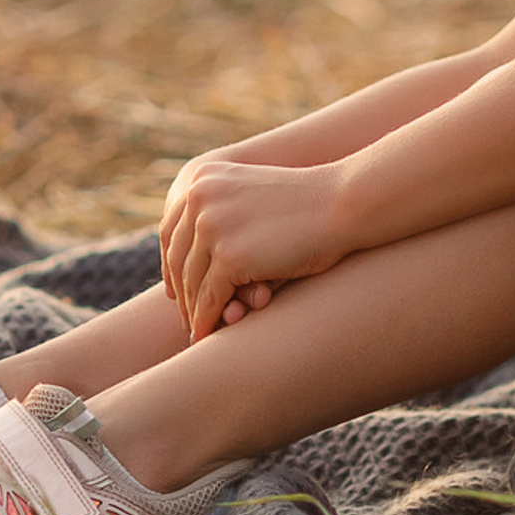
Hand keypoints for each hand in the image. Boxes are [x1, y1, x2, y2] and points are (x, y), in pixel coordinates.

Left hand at [158, 157, 350, 340]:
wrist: (341, 203)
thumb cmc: (306, 206)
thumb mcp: (252, 201)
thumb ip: (224, 221)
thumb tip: (192, 265)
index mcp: (201, 179)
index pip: (172, 229)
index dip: (173, 263)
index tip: (178, 288)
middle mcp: (198, 198)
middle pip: (176, 257)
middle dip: (182, 291)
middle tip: (187, 316)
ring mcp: (210, 227)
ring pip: (190, 281)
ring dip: (193, 311)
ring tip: (198, 330)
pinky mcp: (228, 257)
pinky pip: (208, 298)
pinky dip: (207, 320)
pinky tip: (210, 334)